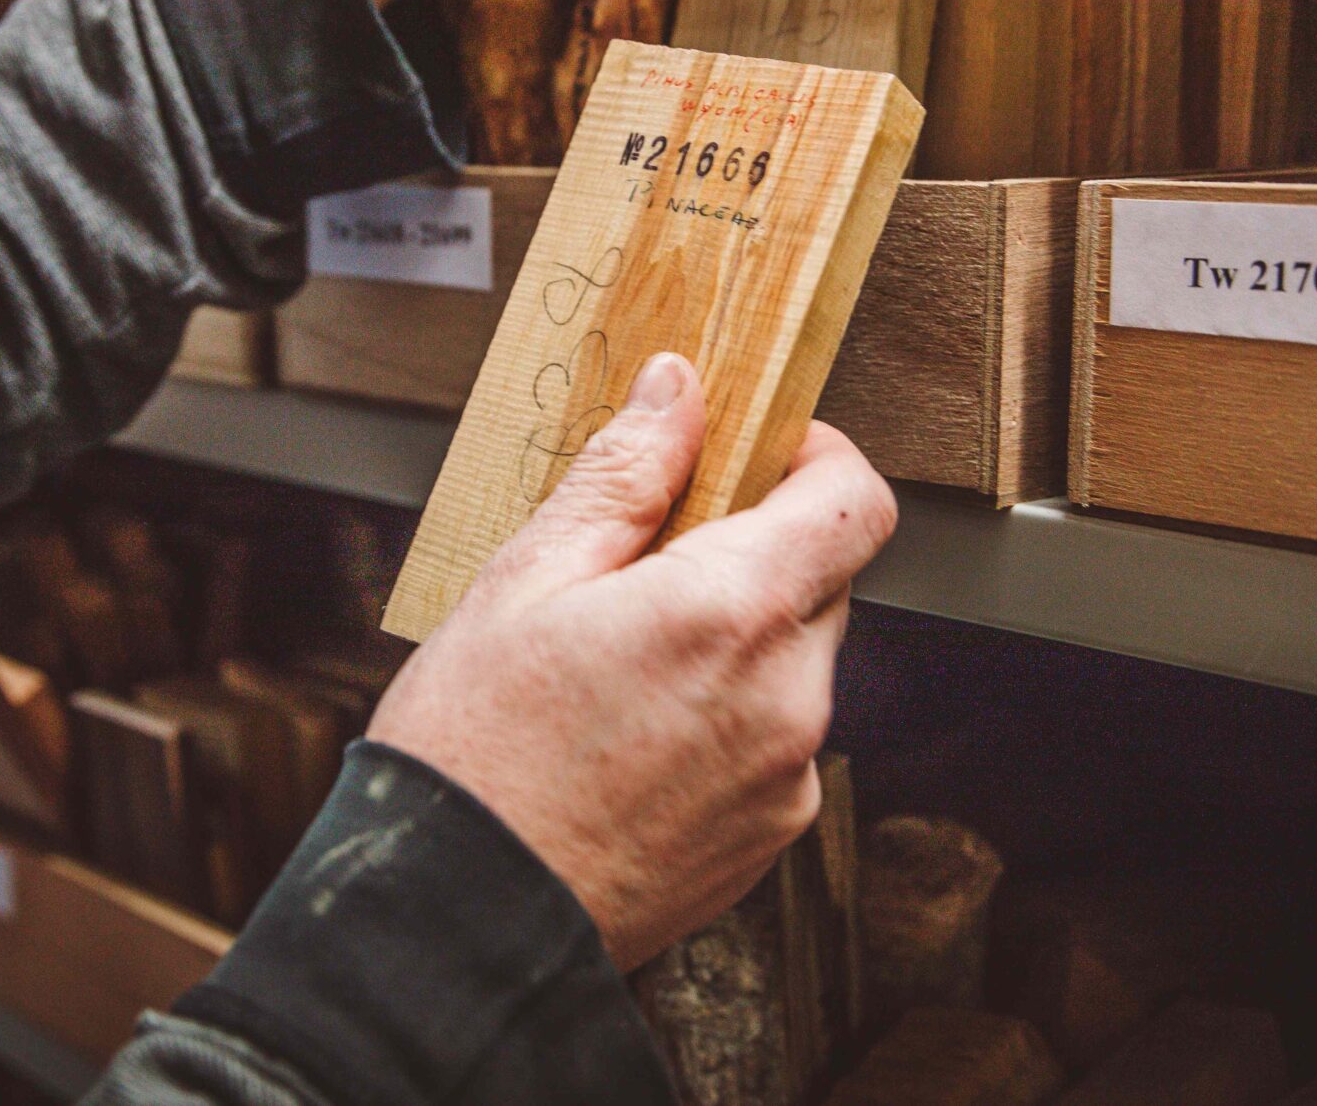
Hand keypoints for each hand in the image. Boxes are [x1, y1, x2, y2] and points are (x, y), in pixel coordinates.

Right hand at [367, 353, 895, 968]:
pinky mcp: (771, 834)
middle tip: (642, 564)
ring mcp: (788, 775)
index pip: (854, 501)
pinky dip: (725, 715)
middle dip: (751, 551)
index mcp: (732, 613)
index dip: (813, 458)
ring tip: (617, 665)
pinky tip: (630, 734)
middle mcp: (787, 697)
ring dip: (734, 638)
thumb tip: (678, 392)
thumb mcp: (525, 579)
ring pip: (795, 660)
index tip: (750, 454)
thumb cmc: (474, 754)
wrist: (461, 923)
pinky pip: (775, 737)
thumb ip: (622, 476)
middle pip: (821, 578)